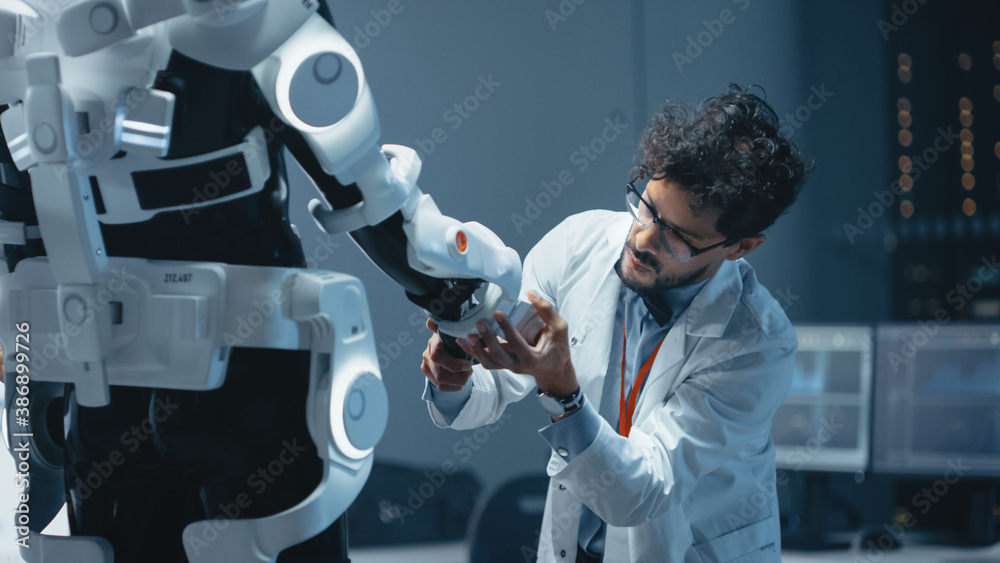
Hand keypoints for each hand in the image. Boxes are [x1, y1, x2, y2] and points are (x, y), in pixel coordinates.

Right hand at [421, 319, 472, 391]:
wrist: (450, 342)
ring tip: (467, 375)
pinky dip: (453, 387)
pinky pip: (440, 387)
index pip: (438, 357)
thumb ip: (450, 326)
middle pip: (440, 375)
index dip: (454, 364)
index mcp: (434, 342)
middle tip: (470, 371)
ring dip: (457, 381)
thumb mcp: (456, 330)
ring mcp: (426, 365)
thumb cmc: (456, 336)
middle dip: (459, 376)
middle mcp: (427, 354)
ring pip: (440, 383)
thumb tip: (430, 321)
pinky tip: (461, 381)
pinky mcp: (428, 374)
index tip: (469, 364)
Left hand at [457, 291, 577, 397]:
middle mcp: (517, 365)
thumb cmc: (558, 349)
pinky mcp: (502, 365)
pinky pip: (485, 361)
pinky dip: (472, 352)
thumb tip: (531, 293)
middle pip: (498, 355)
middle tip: (479, 322)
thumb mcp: (560, 330)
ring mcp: (508, 367)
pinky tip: (462, 341)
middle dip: (487, 339)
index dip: (506, 328)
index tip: (497, 313)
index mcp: (531, 358)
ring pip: (488, 362)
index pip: (517, 343)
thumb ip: (547, 311)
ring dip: (476, 349)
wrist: (554, 371)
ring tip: (467, 335)